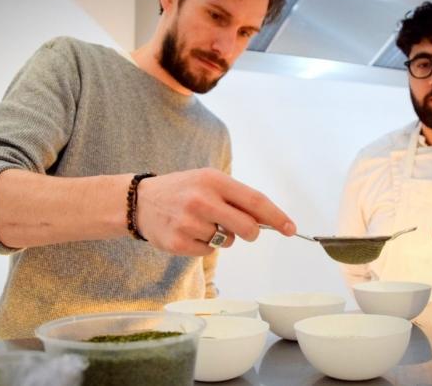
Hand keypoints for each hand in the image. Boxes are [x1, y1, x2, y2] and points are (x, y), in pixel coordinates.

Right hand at [135, 168, 295, 255]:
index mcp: (214, 180)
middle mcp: (202, 200)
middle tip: (246, 231)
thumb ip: (236, 197)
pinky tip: (190, 233)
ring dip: (223, 237)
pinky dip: (206, 245)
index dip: (276, 216)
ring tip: (203, 223)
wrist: (140, 201)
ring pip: (227, 241)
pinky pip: (209, 251)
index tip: (291, 228)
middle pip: (247, 228)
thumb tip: (268, 220)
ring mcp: (189, 222)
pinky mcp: (178, 242)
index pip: (255, 200)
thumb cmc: (183, 190)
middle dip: (252, 233)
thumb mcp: (208, 181)